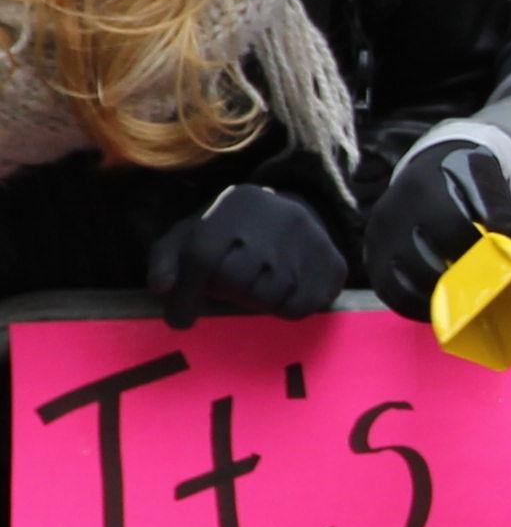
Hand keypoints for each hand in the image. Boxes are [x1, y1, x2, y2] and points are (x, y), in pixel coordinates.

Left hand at [151, 183, 347, 324]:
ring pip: (266, 297)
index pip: (202, 257)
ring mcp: (309, 240)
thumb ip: (165, 259)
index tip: (180, 321)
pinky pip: (298, 308)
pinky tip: (282, 291)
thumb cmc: (229, 232)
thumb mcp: (190, 234)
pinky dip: (283, 308)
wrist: (295, 212)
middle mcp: (275, 217)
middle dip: (224, 293)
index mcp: (233, 205)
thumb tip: (162, 287)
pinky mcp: (332, 265)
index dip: (186, 295)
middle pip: (234, 281)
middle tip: (228, 287)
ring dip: (254, 301)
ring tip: (256, 284)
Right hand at [362, 136, 510, 319]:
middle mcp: (392, 214)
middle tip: (486, 289)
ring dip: (439, 298)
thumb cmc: (462, 181)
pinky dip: (418, 306)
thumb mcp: (485, 182)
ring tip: (467, 300)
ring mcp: (378, 239)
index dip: (479, 250)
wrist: (425, 171)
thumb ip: (501, 209)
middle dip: (460, 279)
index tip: (500, 262)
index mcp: (424, 189)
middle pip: (426, 261)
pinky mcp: (372, 260)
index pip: (451, 228)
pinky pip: (392, 293)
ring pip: (405, 284)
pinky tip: (444, 306)